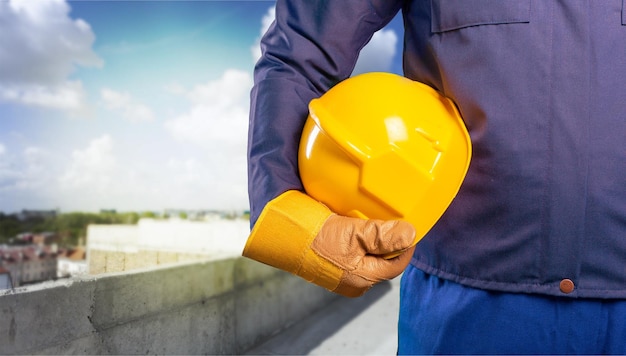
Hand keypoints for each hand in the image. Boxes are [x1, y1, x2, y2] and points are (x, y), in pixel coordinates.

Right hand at [242, 190, 416, 297]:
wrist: (280, 235)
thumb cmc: (314, 238)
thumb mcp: (352, 233)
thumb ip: (382, 235)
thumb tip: (409, 234)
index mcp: (362, 278)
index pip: (396, 264)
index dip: (405, 245)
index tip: (409, 226)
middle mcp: (354, 281)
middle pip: (382, 260)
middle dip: (388, 241)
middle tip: (389, 220)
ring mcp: (342, 274)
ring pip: (368, 255)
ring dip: (372, 238)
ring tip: (370, 220)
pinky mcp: (331, 264)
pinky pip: (353, 252)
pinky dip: (358, 239)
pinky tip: (353, 224)